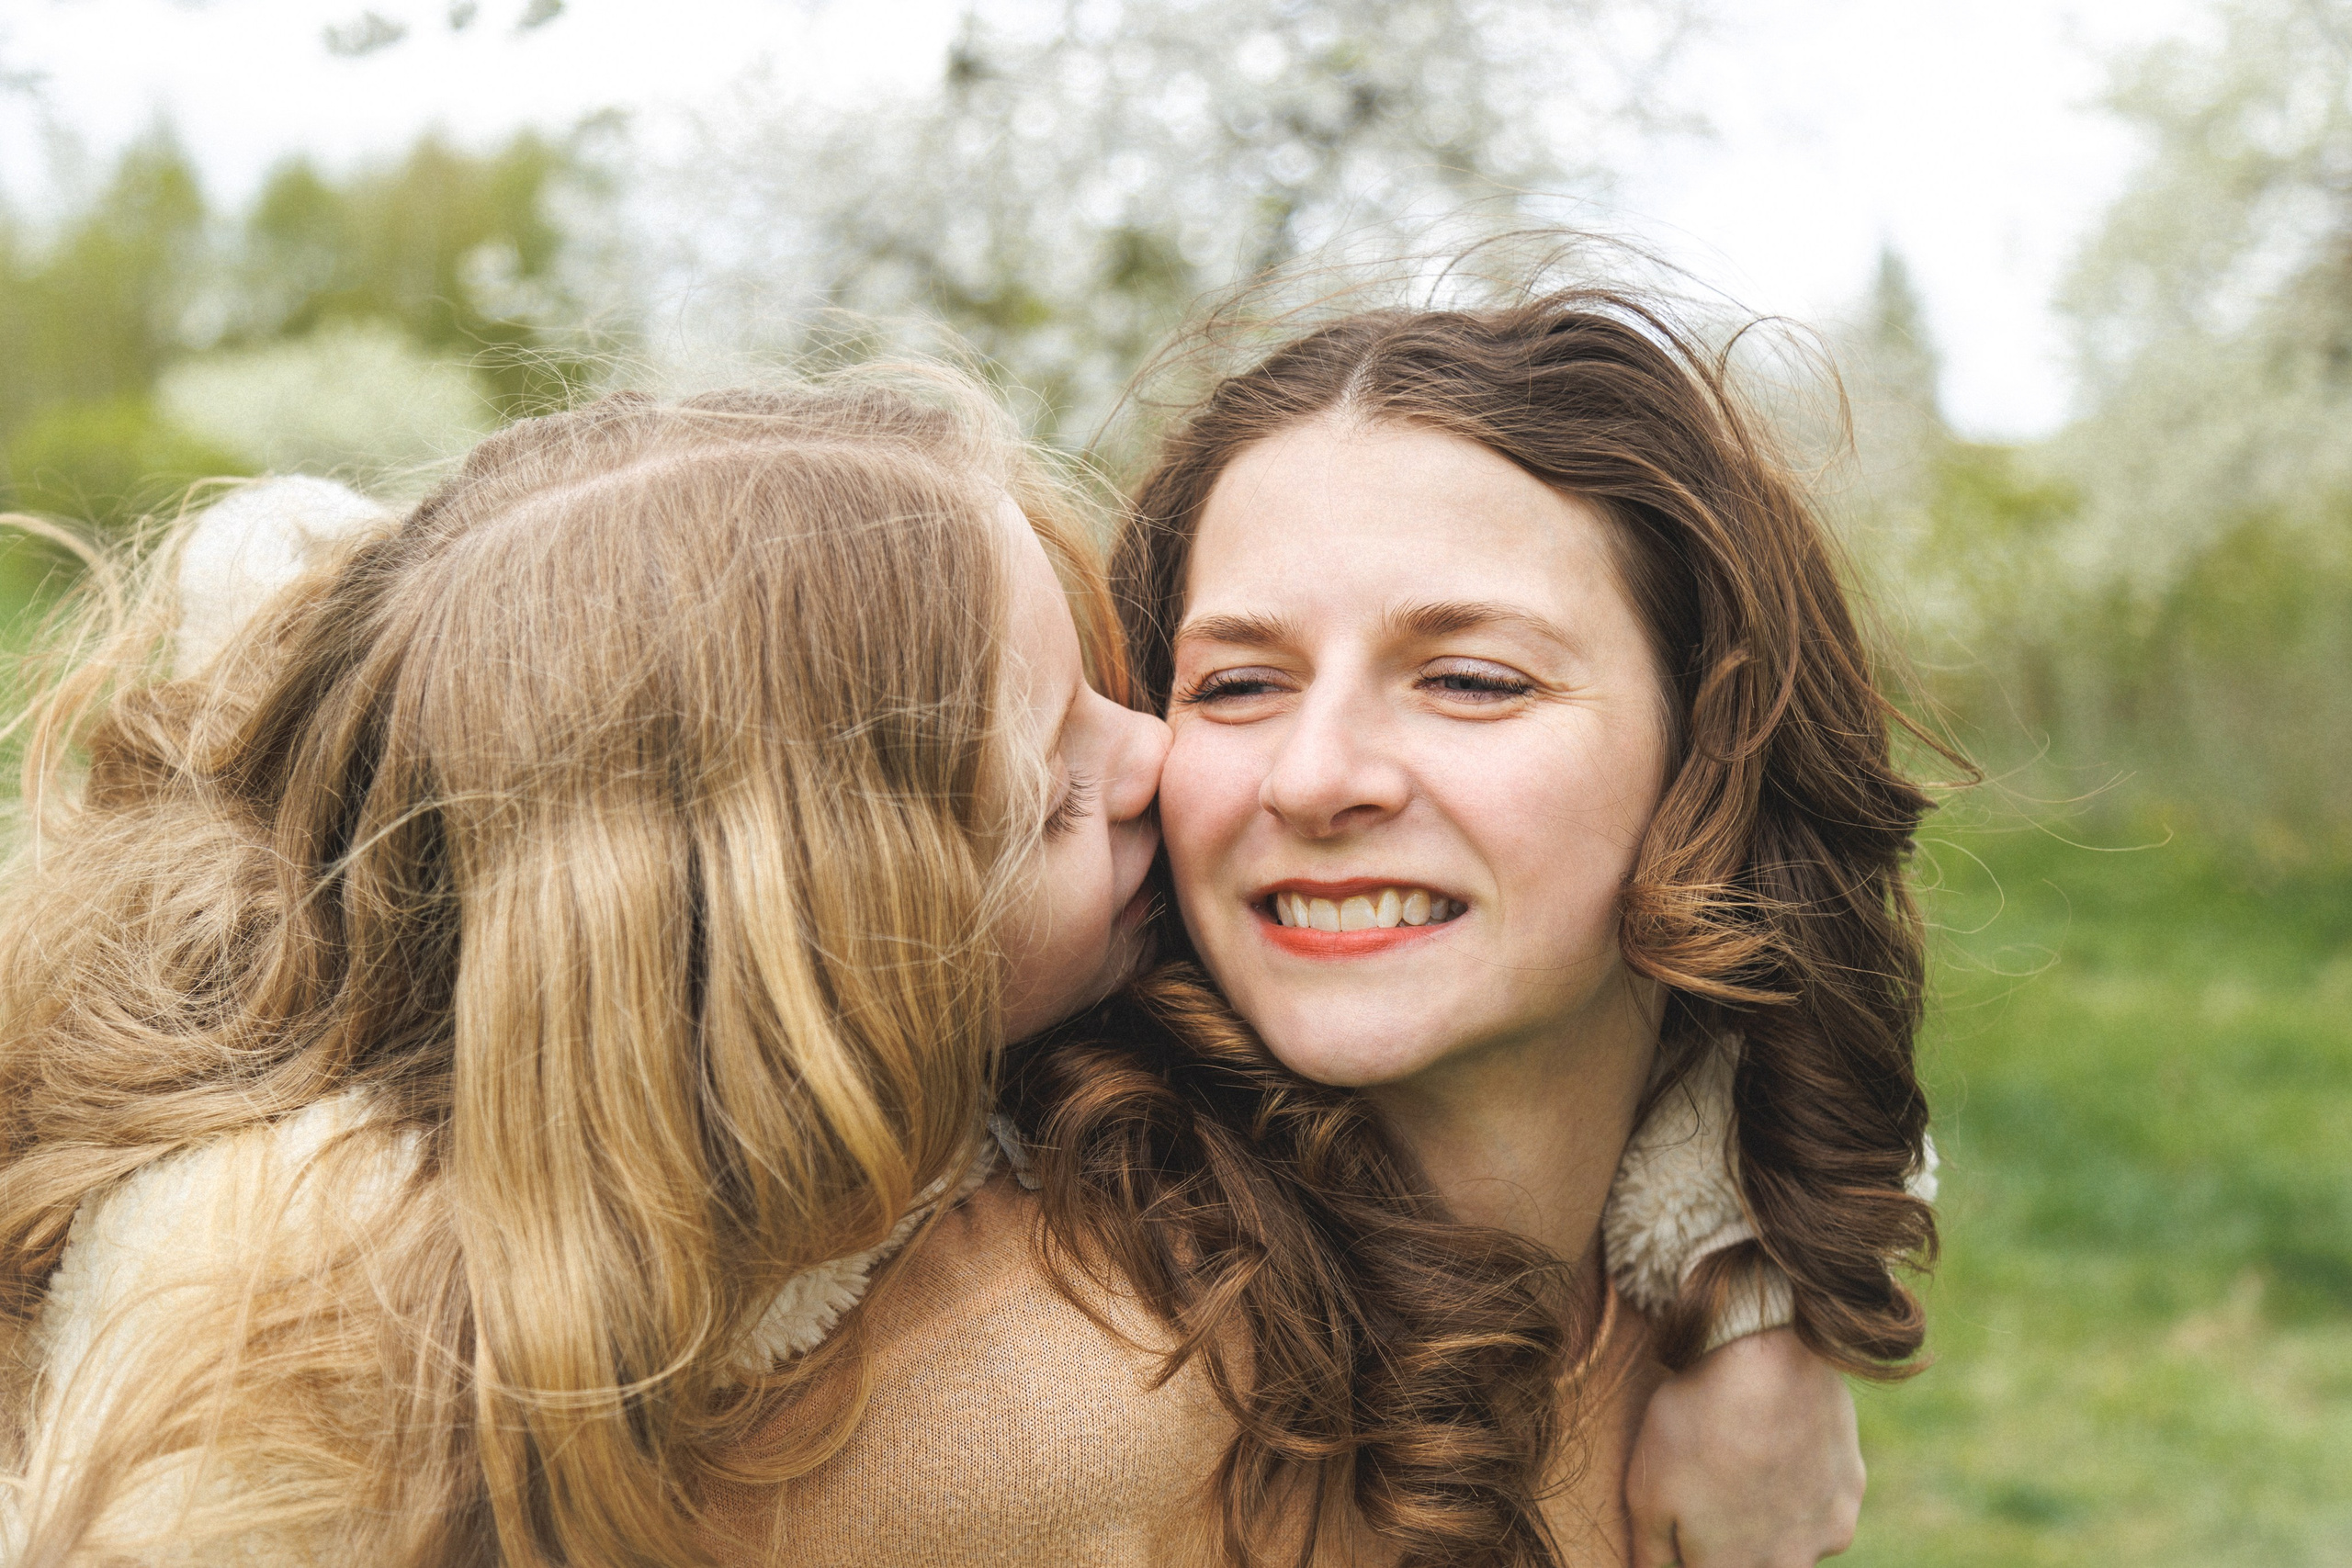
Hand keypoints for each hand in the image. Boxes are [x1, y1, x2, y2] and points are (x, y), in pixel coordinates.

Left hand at [1626, 1328, 1862, 1567]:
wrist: (1764, 1359)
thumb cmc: (1695, 1424)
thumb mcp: (1646, 1491)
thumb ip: (1650, 1552)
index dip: (1696, 1548)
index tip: (1693, 1515)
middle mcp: (1786, 1565)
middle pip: (1758, 1565)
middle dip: (1734, 1540)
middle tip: (1721, 1485)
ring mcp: (1826, 1531)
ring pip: (1794, 1543)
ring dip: (1773, 1522)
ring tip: (1747, 1465)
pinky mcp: (1851, 1493)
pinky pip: (1823, 1506)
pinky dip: (1804, 1490)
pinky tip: (1783, 1451)